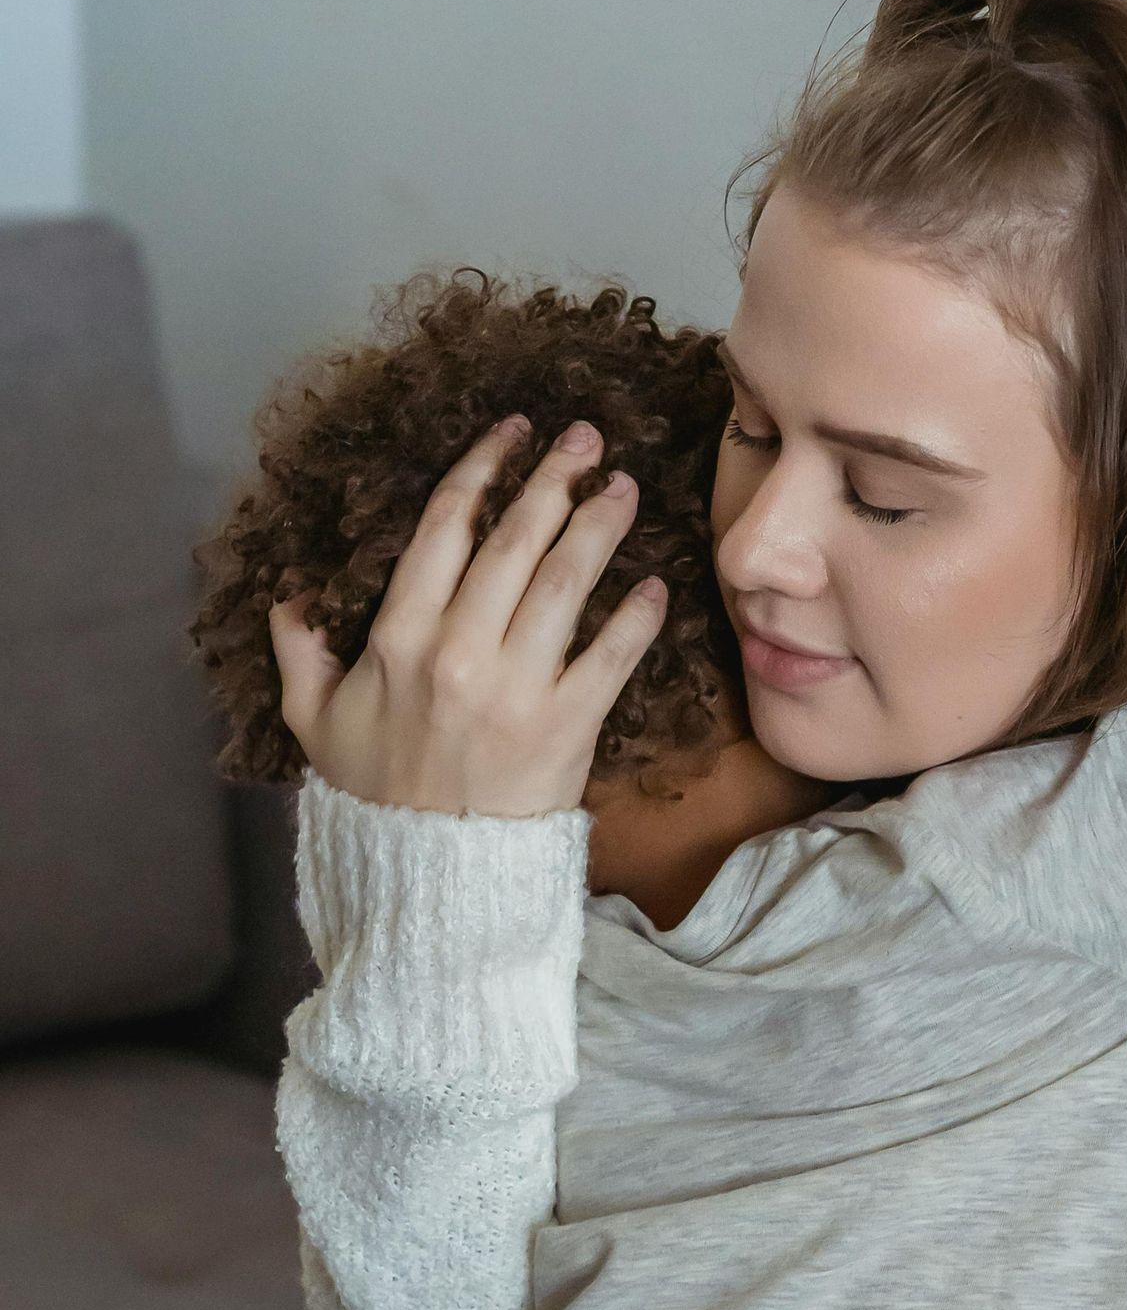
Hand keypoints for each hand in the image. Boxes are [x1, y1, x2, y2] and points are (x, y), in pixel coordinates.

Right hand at [267, 416, 669, 817]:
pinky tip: (654, 584)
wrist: (431, 875)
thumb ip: (299, 652)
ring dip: (599, 527)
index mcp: (398, 637)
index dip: (481, 470)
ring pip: (564, 584)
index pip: (443, 529)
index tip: (510, 434)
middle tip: (584, 437)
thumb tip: (289, 597)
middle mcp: (459, 651)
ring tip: (623, 487)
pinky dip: (637, 617)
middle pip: (513, 541)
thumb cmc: (374, 796)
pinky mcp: (568, 727)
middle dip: (551, 479)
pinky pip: (611, 657)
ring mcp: (518, 688)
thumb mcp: (314, 723)